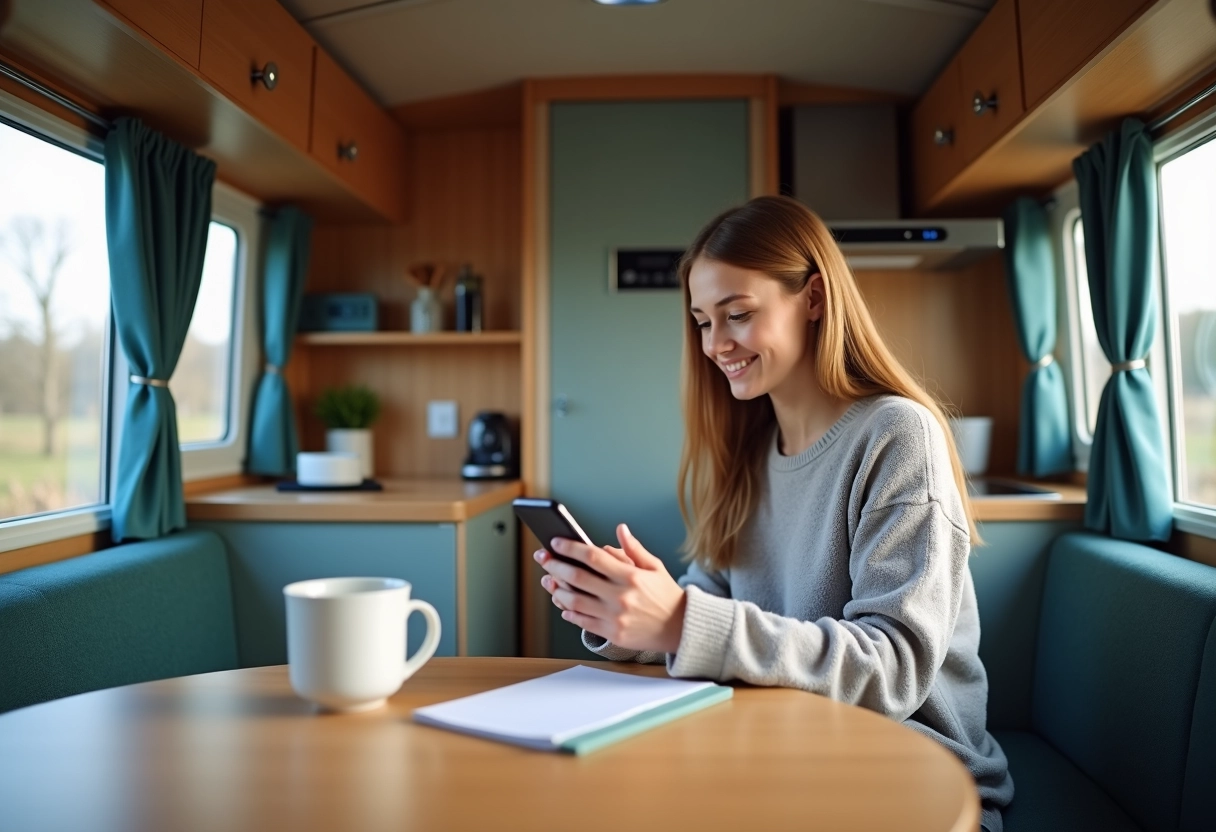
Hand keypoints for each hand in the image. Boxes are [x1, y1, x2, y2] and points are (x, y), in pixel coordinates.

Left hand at [535, 524, 686, 653]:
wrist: (680, 628)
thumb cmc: (666, 595)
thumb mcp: (655, 567)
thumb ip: (634, 549)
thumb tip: (620, 529)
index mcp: (631, 576)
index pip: (593, 557)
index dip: (571, 548)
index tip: (556, 542)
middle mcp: (620, 596)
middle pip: (578, 578)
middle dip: (556, 565)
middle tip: (543, 558)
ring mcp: (615, 617)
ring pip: (575, 601)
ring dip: (557, 590)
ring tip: (548, 581)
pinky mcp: (613, 633)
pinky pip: (583, 622)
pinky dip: (569, 612)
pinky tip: (563, 604)